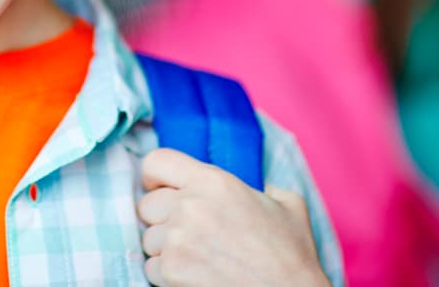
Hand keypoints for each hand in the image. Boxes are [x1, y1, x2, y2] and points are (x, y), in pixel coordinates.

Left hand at [135, 148, 328, 286]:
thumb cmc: (292, 255)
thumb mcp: (287, 204)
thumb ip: (263, 186)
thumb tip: (259, 186)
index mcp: (213, 181)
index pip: (157, 162)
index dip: (155, 176)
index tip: (160, 189)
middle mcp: (190, 205)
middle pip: (146, 204)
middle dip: (162, 219)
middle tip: (188, 233)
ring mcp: (177, 239)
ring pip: (148, 239)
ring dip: (165, 250)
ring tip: (197, 258)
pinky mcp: (172, 270)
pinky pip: (151, 268)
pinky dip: (167, 275)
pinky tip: (194, 276)